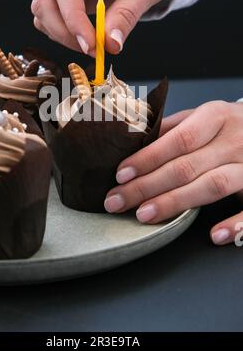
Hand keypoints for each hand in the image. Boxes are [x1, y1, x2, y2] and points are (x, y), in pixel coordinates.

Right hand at [31, 0, 175, 55]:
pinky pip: (48, 15)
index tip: (90, 46)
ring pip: (42, 10)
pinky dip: (61, 32)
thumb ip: (127, 15)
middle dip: (65, 31)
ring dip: (62, 35)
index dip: (73, 19)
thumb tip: (110, 45)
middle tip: (93, 51)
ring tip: (93, 45)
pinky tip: (85, 37)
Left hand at [105, 101, 242, 245]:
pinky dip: (234, 224)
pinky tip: (213, 234)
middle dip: (147, 186)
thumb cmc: (227, 125)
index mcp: (215, 117)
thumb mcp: (202, 116)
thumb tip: (132, 140)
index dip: (148, 158)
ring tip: (144, 215)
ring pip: (212, 186)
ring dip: (175, 203)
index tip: (121, 175)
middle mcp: (234, 141)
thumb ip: (172, 128)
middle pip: (187, 166)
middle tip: (118, 201)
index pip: (178, 140)